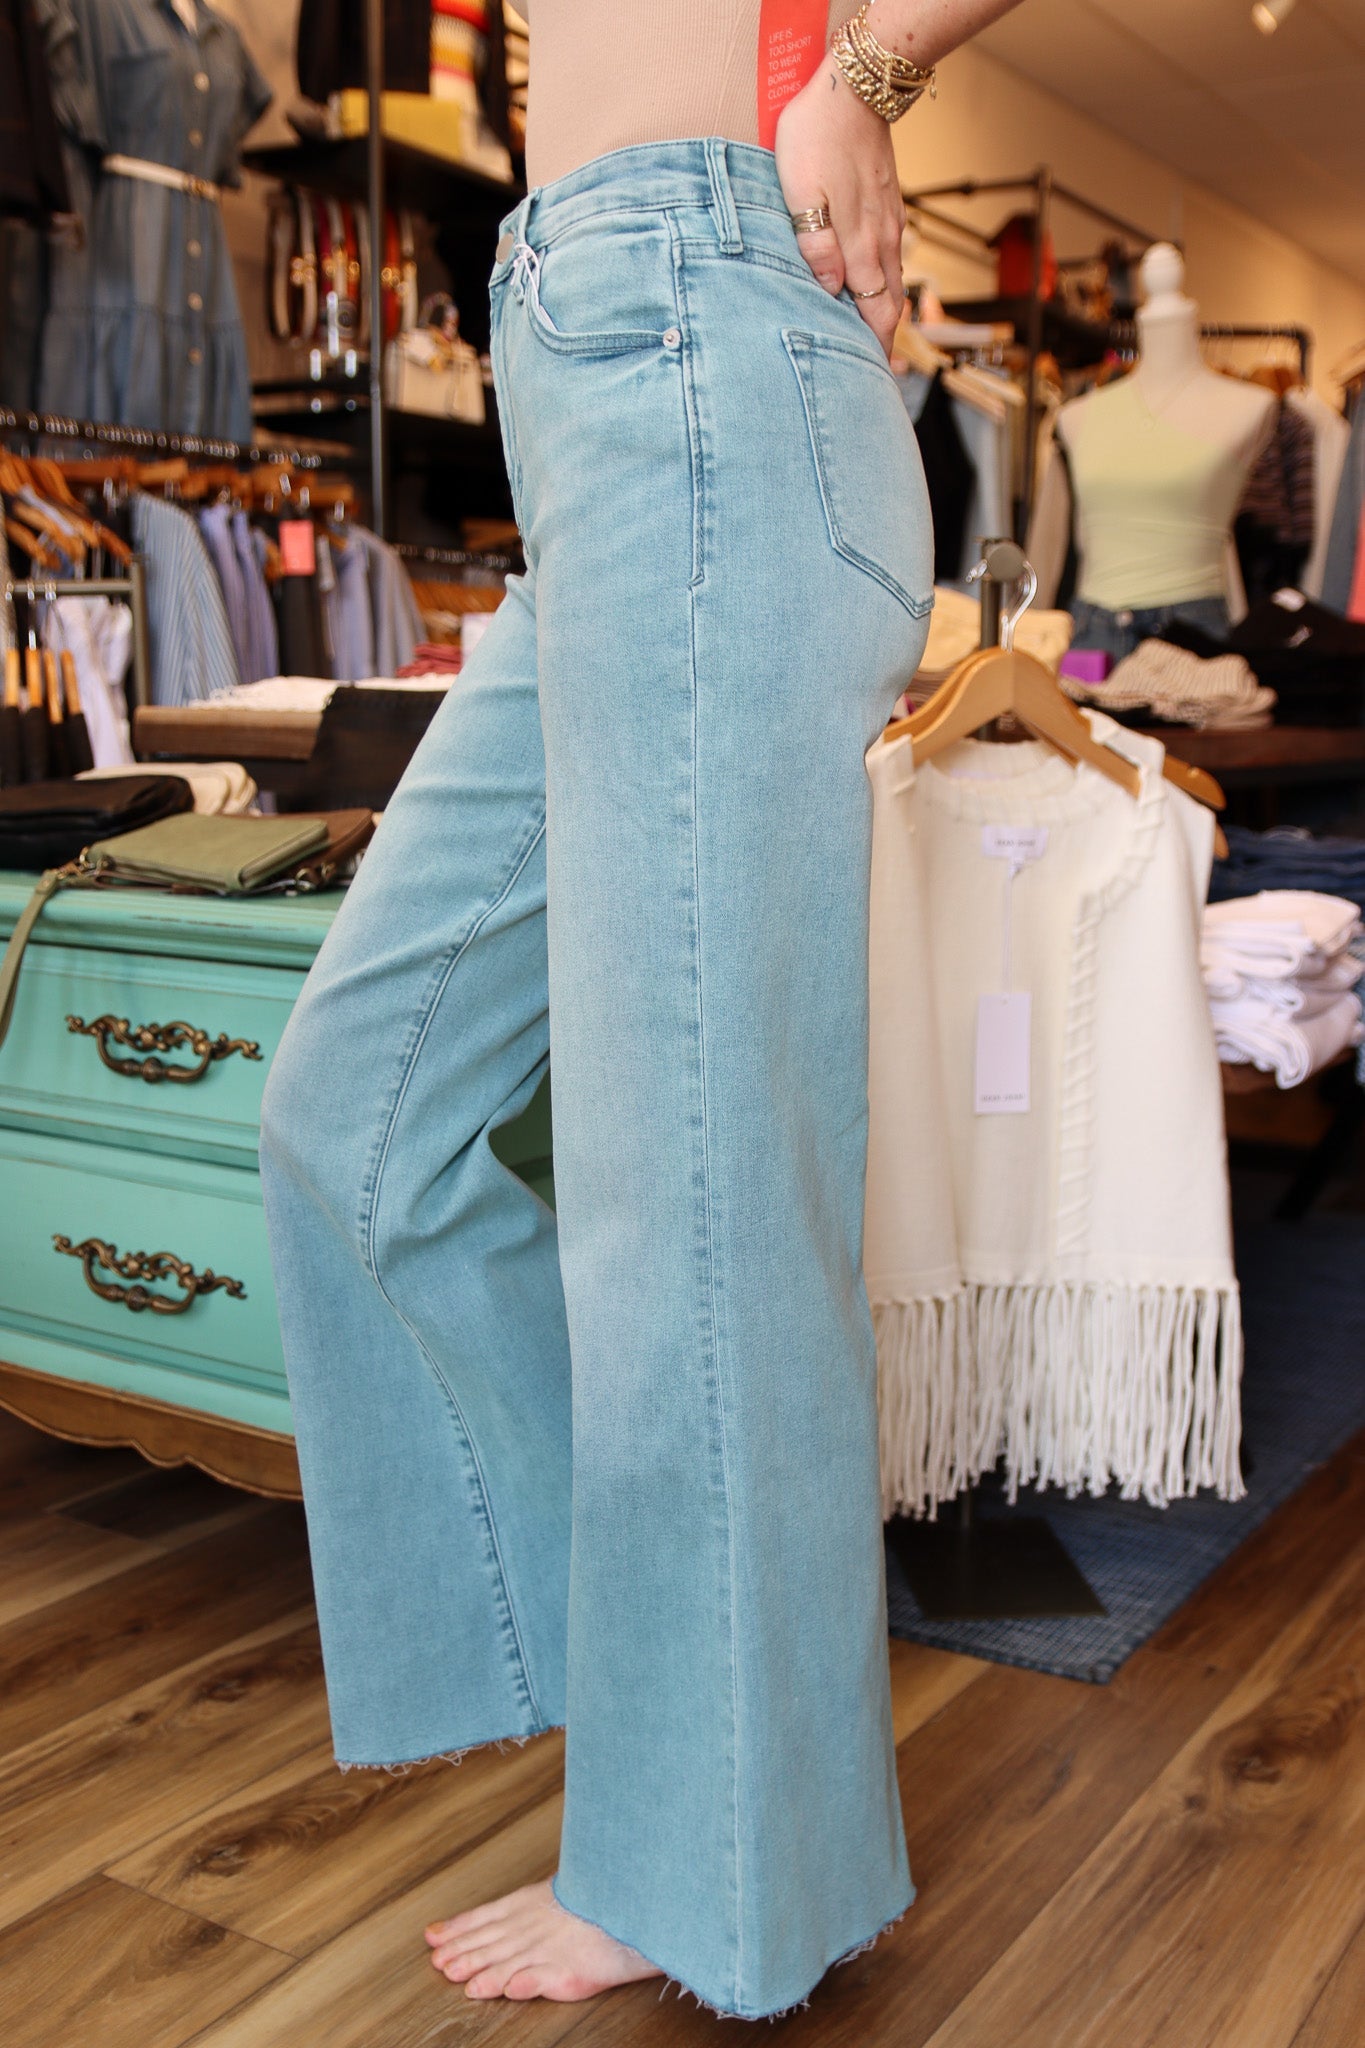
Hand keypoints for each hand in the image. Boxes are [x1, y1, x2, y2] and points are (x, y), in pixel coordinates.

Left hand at [774, 56, 906, 357]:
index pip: (873, 314)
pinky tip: (876, 288)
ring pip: (893, 282)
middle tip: (875, 375)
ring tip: (877, 342)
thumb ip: (816, 245)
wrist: (855, 88)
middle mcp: (882, 241)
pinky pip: (892, 257)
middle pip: (889, 306)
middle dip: (884, 342)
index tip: (869, 379)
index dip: (873, 349)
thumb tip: (831, 290)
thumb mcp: (801, 193)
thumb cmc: (816, 138)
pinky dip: (887, 283)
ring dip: (887, 314)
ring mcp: (889, 222)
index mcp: (860, 245)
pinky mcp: (888, 205)